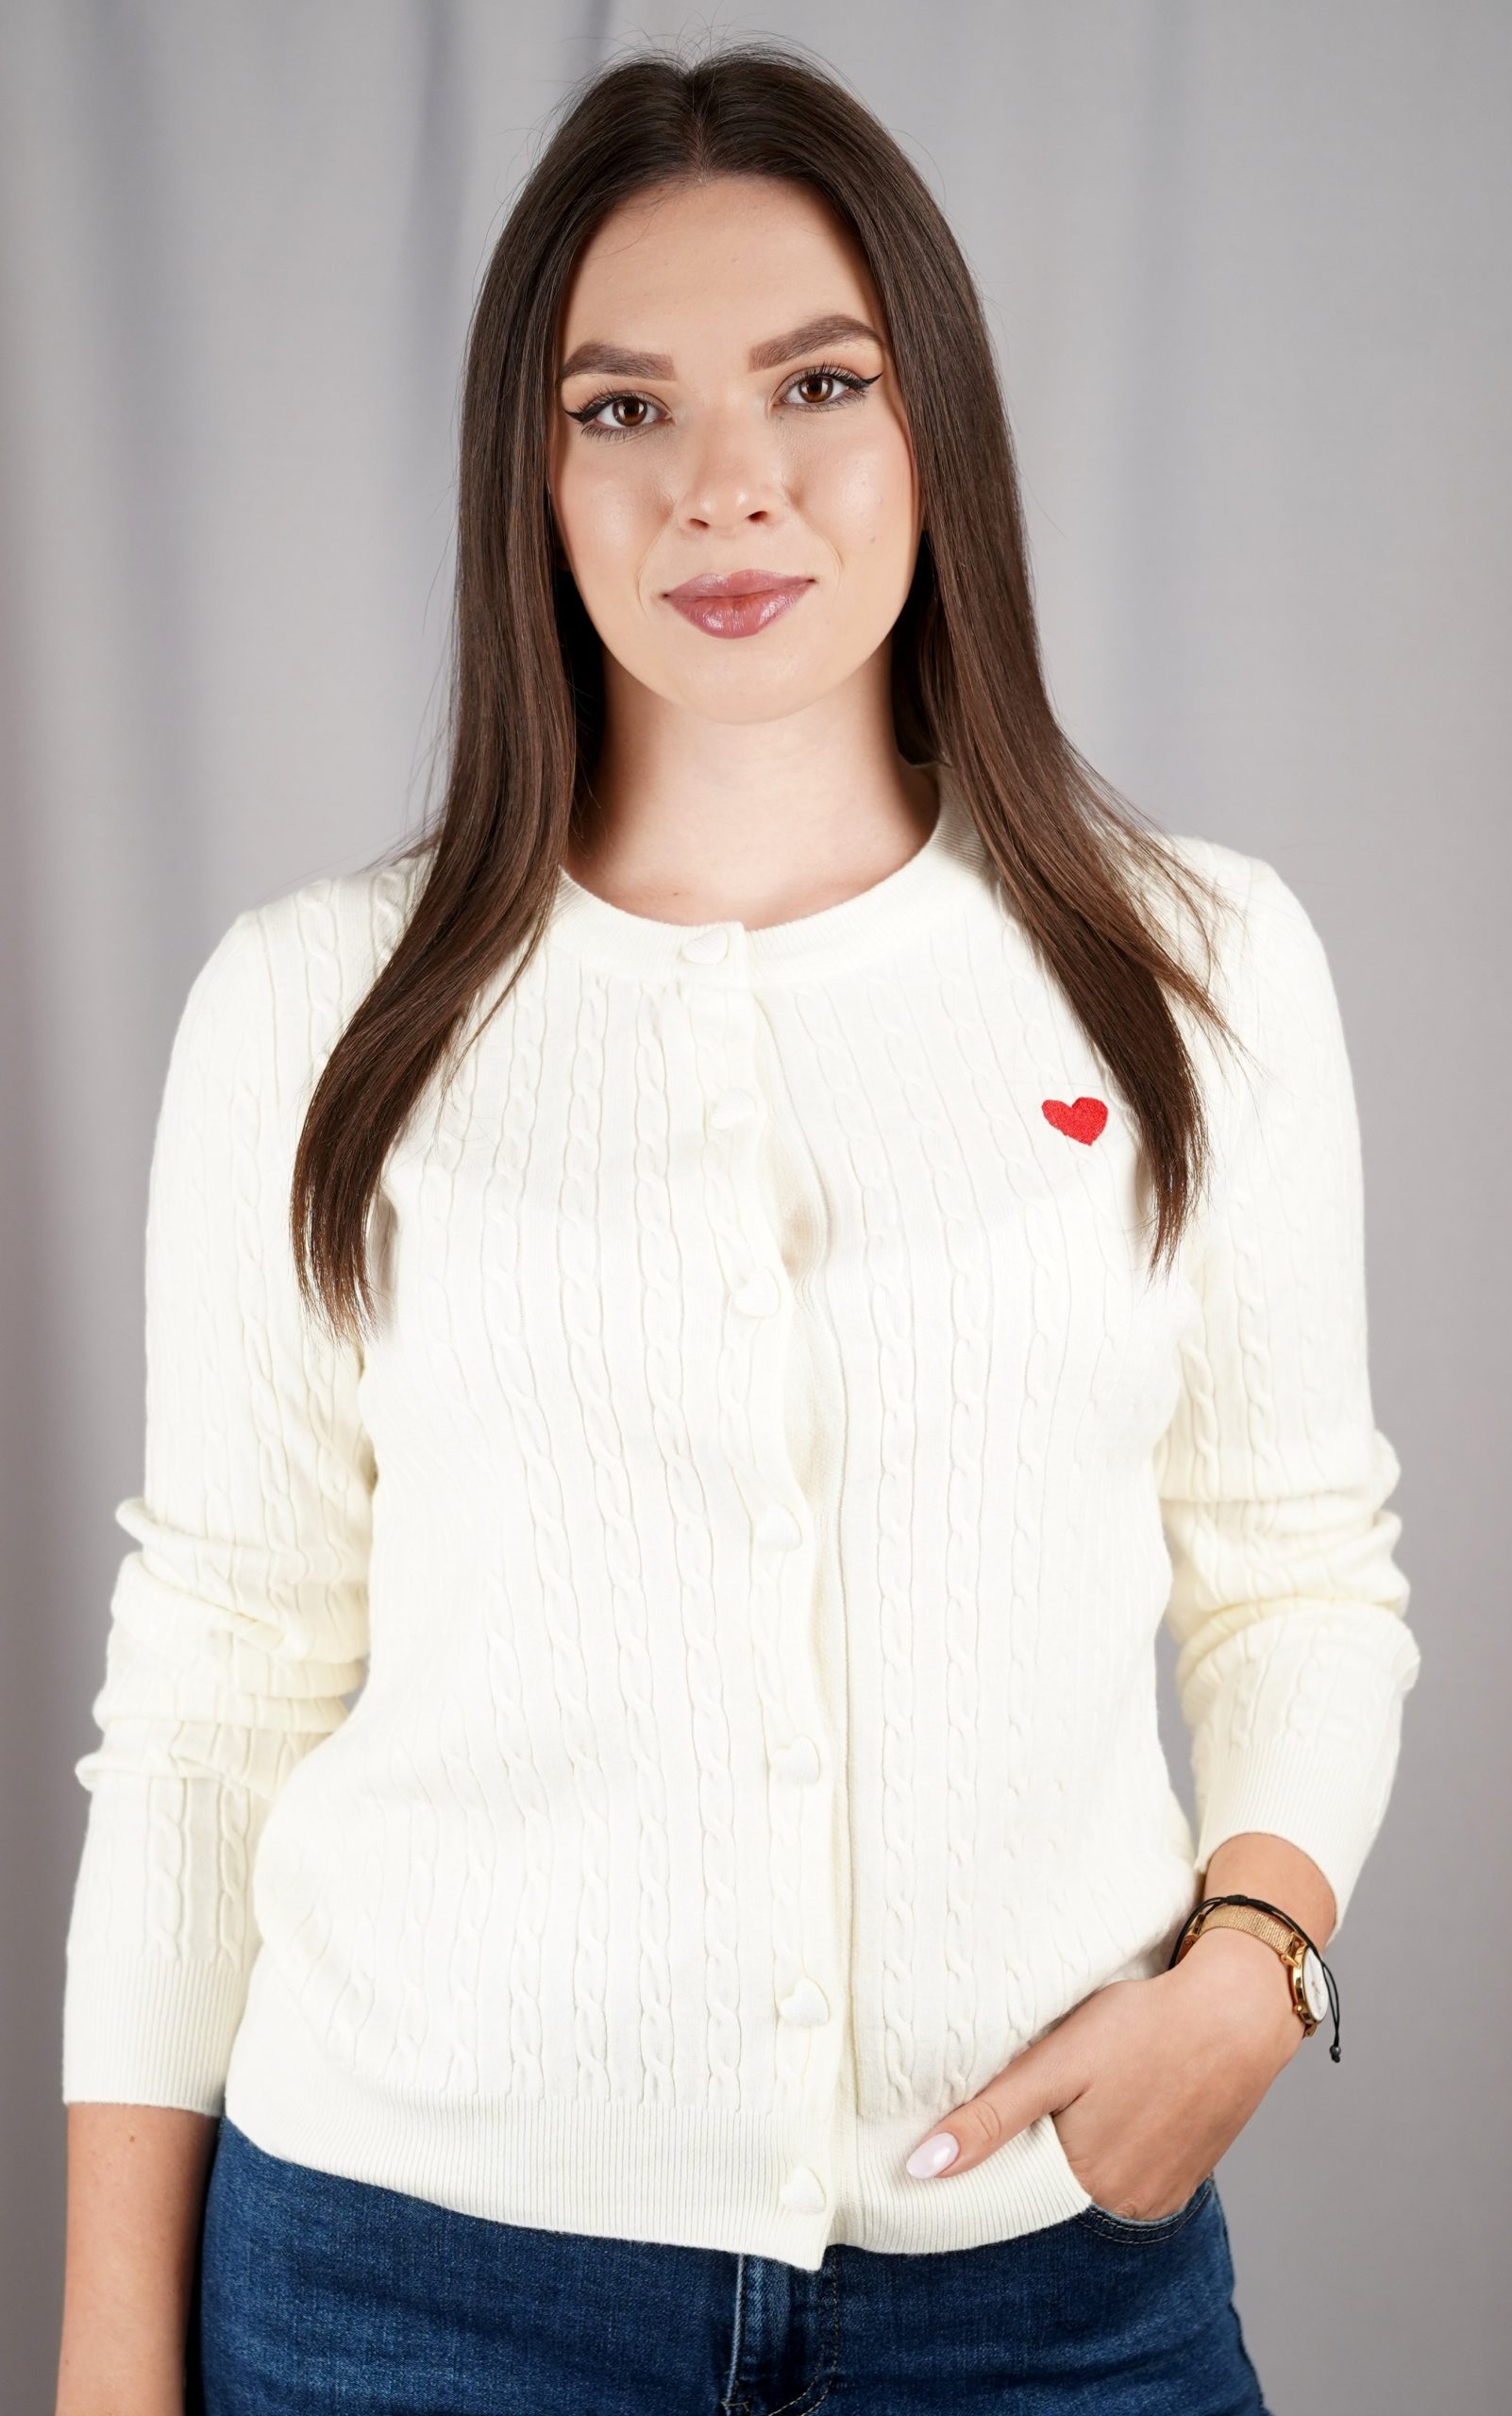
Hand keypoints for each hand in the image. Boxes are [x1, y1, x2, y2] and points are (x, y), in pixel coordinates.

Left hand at [903, 1928, 1305, 2217]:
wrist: (1237, 2011)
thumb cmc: (1143, 2027)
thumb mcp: (1056, 2063)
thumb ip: (990, 2118)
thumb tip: (921, 2169)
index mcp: (1086, 2184)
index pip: (1015, 2189)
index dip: (996, 2156)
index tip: (979, 2124)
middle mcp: (1126, 2206)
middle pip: (1056, 2187)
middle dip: (1039, 2150)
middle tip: (1045, 2092)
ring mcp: (1162, 2197)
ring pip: (1095, 2181)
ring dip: (1081, 2149)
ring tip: (1087, 2095)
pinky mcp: (1188, 2179)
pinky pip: (1134, 2175)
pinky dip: (1119, 2148)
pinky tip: (1122, 2105)